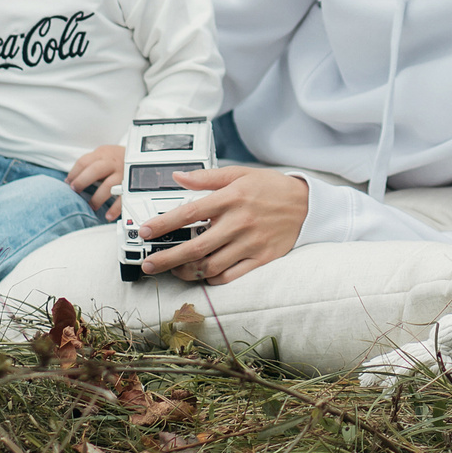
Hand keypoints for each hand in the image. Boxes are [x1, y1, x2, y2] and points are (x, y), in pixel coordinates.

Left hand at [67, 144, 125, 217]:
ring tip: (91, 206)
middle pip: (95, 171)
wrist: (142, 157)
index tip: (68, 183)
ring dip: (97, 198)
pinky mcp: (130, 186)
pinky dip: (115, 209)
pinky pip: (123, 199)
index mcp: (103, 154)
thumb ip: (90, 164)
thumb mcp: (104, 155)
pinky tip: (108, 216)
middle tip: (75, 191)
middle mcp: (113, 163)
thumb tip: (71, 179)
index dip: (74, 173)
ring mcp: (122, 174)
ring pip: (108, 186)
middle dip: (82, 182)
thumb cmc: (116, 159)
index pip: (84, 161)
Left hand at [138, 167, 308, 285]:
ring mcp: (251, 243)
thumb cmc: (270, 187)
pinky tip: (202, 274)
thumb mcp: (240, 174)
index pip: (190, 212)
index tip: (144, 232)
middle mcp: (239, 222)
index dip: (164, 224)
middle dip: (167, 258)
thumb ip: (207, 177)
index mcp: (231, 198)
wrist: (307, 205)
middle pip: (196, 247)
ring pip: (211, 265)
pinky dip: (212, 278)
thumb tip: (177, 177)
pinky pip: (231, 275)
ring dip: (188, 271)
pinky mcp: (262, 258)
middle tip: (148, 265)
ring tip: (174, 270)